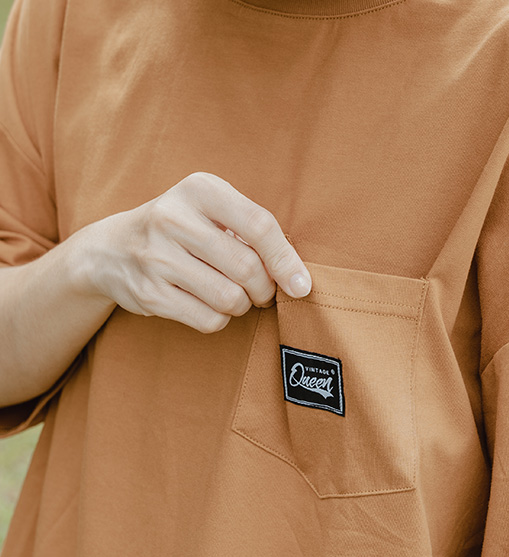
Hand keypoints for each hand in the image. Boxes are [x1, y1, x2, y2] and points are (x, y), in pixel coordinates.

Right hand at [82, 171, 311, 333]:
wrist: (111, 250)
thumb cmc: (181, 230)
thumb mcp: (210, 209)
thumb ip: (252, 231)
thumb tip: (297, 276)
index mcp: (198, 189)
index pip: (259, 226)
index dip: (286, 261)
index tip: (301, 286)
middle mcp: (173, 219)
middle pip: (247, 269)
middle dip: (265, 289)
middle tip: (262, 292)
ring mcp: (157, 258)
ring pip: (230, 299)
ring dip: (242, 306)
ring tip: (234, 295)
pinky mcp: (150, 294)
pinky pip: (208, 320)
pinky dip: (220, 319)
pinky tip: (210, 305)